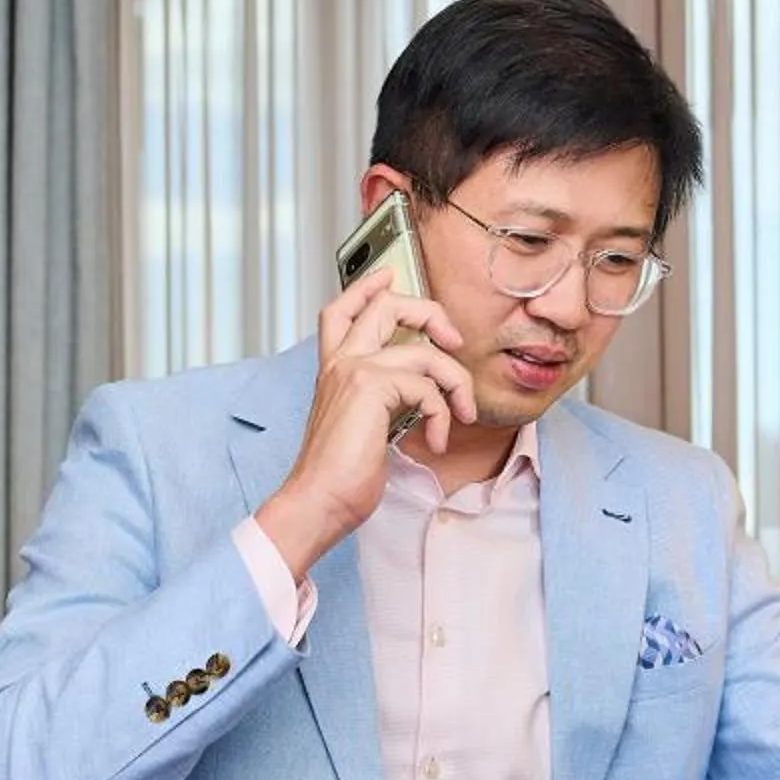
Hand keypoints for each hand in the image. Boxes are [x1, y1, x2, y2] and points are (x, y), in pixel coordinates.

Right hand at [252, 270, 476, 578]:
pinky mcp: (371, 387)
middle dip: (431, 313)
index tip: (389, 278)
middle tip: (453, 340)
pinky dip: (443, 415)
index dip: (367, 287)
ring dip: (456, 383)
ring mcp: (354, 370)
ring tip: (461, 414)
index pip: (342, 311)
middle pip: (386, 304)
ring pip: (424, 350)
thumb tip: (418, 398)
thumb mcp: (363, 430)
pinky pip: (428, 385)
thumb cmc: (337, 478)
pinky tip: (436, 440)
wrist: (318, 501)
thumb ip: (382, 403)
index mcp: (334, 371)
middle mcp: (341, 363)